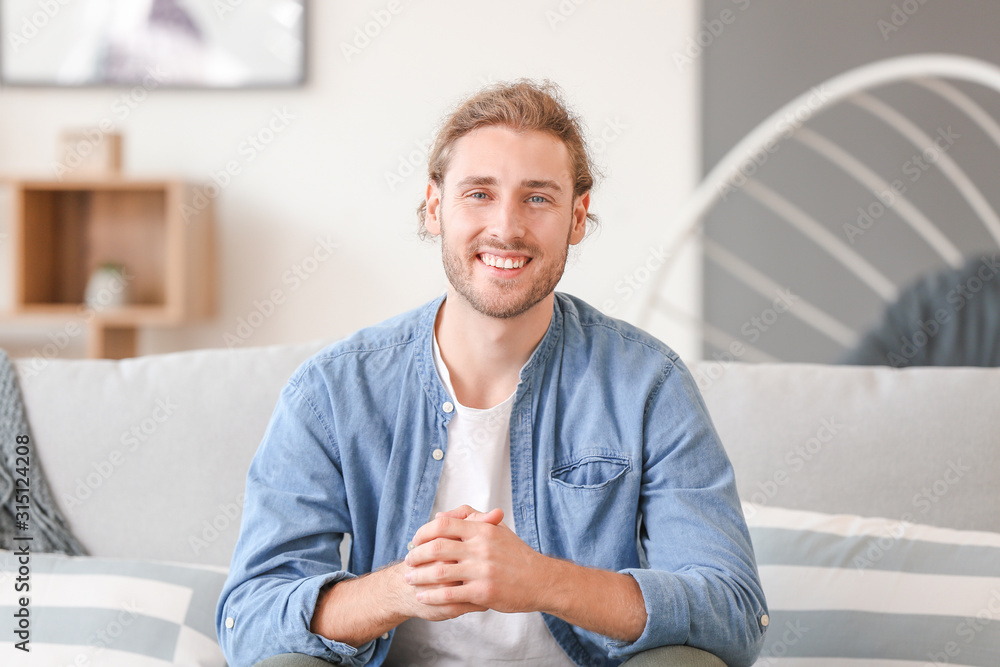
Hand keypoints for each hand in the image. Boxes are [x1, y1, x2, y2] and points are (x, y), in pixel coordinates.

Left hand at [403, 504, 546, 613]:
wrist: (541, 580)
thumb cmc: (517, 555)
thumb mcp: (497, 530)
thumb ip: (470, 520)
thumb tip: (441, 516)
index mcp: (482, 530)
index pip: (444, 525)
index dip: (423, 532)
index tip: (415, 540)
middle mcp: (481, 548)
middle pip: (437, 548)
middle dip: (416, 555)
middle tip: (407, 561)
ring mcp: (482, 571)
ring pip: (440, 573)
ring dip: (420, 576)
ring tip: (409, 579)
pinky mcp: (483, 592)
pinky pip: (450, 595)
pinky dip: (432, 596)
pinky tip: (422, 597)